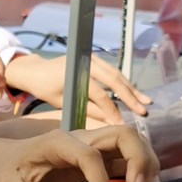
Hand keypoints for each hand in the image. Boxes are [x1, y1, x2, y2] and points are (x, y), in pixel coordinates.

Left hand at [0, 52, 151, 126]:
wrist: (35, 70)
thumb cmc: (46, 89)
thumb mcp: (63, 103)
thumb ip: (87, 110)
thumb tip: (111, 121)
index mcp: (74, 73)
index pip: (98, 93)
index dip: (111, 109)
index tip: (122, 123)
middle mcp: (85, 62)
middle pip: (112, 80)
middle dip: (130, 97)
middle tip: (143, 111)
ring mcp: (91, 58)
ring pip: (116, 74)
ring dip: (132, 88)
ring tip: (146, 102)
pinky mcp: (95, 59)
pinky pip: (113, 71)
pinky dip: (125, 83)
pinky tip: (136, 94)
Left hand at [0, 122, 158, 181]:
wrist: (9, 160)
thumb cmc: (9, 172)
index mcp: (58, 142)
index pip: (90, 154)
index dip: (100, 180)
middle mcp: (81, 138)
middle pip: (123, 134)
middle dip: (139, 158)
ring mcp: (94, 145)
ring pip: (132, 141)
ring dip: (145, 162)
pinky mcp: (101, 158)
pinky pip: (128, 157)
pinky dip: (141, 170)